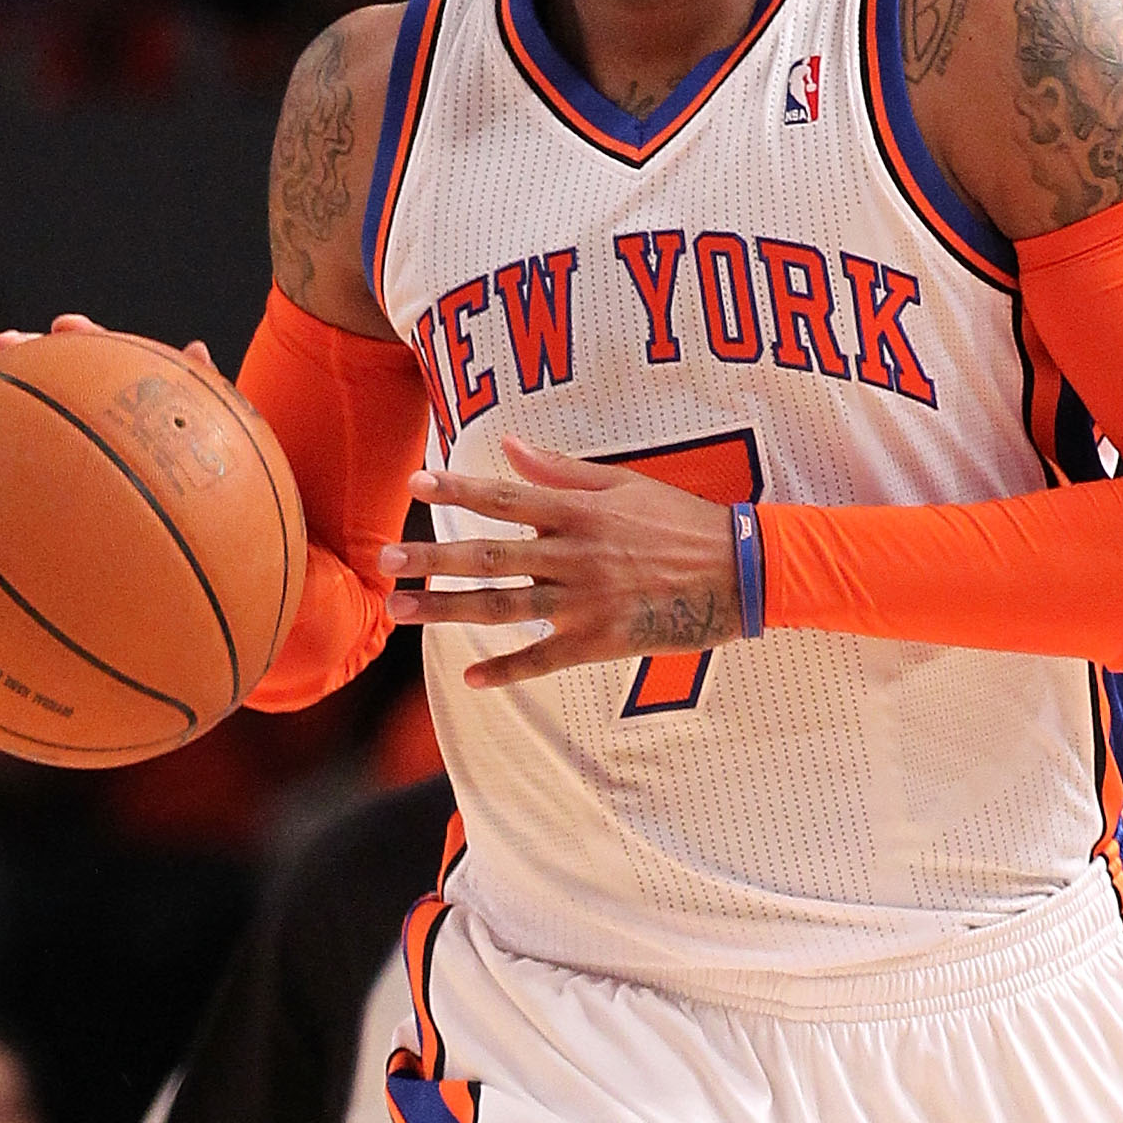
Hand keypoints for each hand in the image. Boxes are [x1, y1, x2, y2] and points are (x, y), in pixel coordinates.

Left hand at [379, 435, 741, 687]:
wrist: (739, 571)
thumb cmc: (683, 521)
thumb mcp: (625, 483)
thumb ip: (561, 470)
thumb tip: (508, 445)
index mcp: (579, 511)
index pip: (505, 497)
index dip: (457, 489)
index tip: (414, 483)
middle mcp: (574, 555)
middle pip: (489, 555)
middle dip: (432, 558)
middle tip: (384, 560)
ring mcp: (586, 601)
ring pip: (503, 606)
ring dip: (448, 610)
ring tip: (401, 611)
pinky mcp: (602, 639)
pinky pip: (545, 658)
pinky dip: (507, 670)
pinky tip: (470, 677)